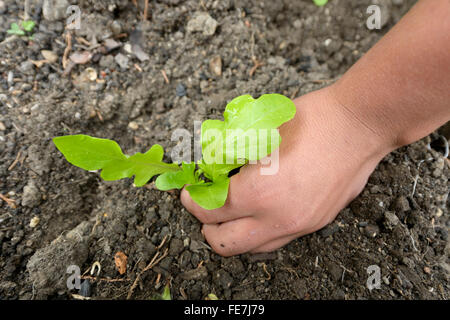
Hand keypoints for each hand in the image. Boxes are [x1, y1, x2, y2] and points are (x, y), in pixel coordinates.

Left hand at [181, 86, 391, 255]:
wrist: (362, 125)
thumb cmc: (313, 119)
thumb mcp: (259, 128)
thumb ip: (228, 152)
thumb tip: (209, 164)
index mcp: (260, 192)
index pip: (211, 209)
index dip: (193, 200)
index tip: (189, 192)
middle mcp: (279, 219)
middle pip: (225, 243)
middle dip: (206, 226)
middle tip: (203, 205)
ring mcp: (300, 226)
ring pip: (253, 248)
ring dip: (233, 233)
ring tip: (229, 210)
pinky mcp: (315, 224)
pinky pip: (277, 240)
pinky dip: (258, 231)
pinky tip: (258, 209)